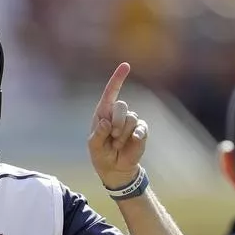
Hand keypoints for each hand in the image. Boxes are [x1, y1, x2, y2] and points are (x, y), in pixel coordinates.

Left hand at [88, 62, 148, 188]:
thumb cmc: (101, 154)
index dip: (118, 78)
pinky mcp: (141, 130)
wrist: (115, 168)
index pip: (110, 92)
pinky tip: (133, 141)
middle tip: (112, 137)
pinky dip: (135, 135)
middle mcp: (118, 114)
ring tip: (117, 144)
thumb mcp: (94, 146)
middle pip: (122, 106)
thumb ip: (98, 134)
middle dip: (116, 123)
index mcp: (104, 113)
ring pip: (131, 118)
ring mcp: (130, 121)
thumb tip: (107, 122)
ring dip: (122, 135)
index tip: (126, 66)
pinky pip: (140, 127)